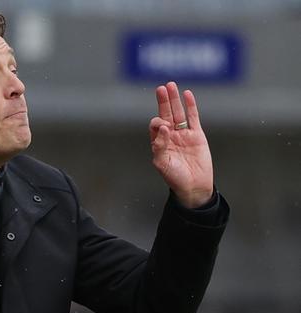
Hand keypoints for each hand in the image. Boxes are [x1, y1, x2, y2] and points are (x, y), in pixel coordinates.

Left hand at [150, 81, 213, 208]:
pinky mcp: (197, 135)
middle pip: (166, 114)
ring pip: (179, 113)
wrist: (194, 186)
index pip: (156, 126)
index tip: (164, 127)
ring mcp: (184, 134)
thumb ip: (160, 146)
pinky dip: (190, 106)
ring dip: (174, 100)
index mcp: (159, 142)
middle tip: (161, 88)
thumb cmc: (175, 177)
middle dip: (163, 102)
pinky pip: (193, 117)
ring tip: (171, 85)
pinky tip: (187, 94)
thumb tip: (164, 127)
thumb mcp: (162, 164)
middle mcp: (170, 136)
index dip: (158, 123)